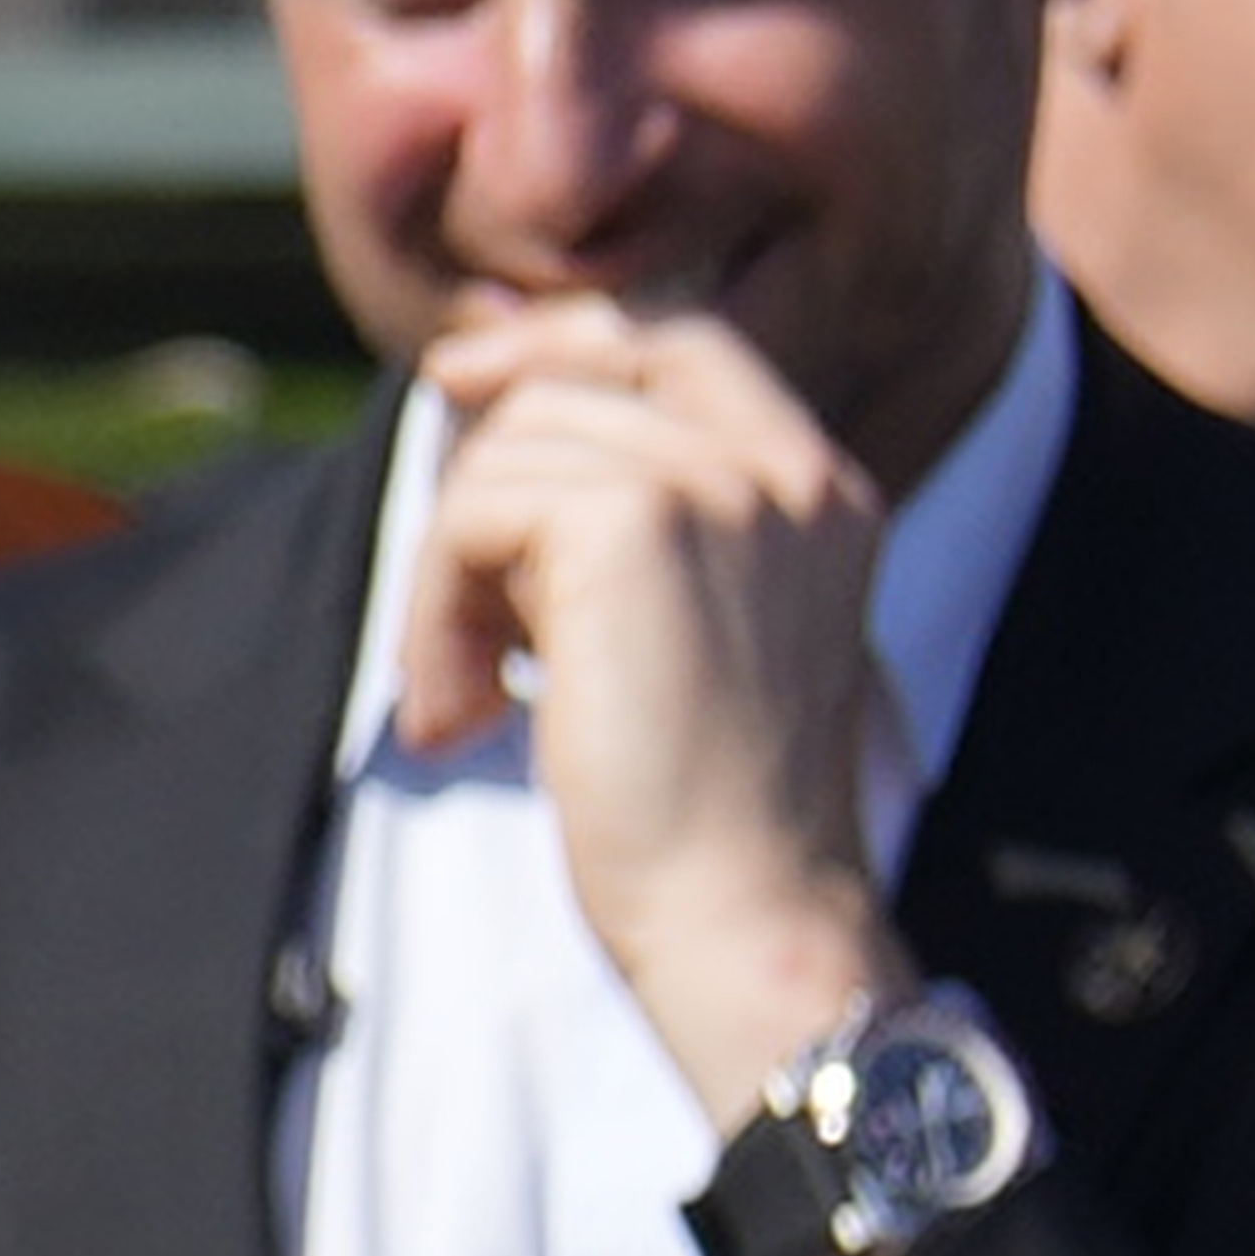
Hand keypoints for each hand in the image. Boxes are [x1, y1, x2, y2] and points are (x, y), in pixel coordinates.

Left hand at [402, 298, 913, 1131]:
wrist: (745, 910)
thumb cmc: (701, 812)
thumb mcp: (687, 634)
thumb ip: (630, 530)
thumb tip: (493, 426)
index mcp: (819, 490)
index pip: (680, 345)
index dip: (557, 348)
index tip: (455, 381)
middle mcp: (786, 470)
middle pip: (574, 384)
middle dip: (479, 474)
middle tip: (449, 613)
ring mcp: (719, 486)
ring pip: (505, 457)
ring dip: (447, 584)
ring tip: (466, 699)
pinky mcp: (634, 524)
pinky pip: (471, 513)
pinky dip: (435, 616)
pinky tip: (464, 716)